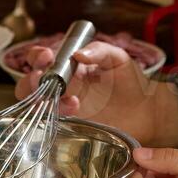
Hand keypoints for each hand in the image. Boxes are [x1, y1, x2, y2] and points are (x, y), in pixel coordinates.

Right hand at [15, 42, 177, 147]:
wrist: (147, 113)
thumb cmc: (133, 82)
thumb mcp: (119, 58)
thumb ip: (100, 50)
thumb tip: (78, 54)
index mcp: (69, 66)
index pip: (42, 58)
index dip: (37, 56)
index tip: (47, 56)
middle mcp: (62, 87)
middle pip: (29, 84)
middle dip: (31, 80)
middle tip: (47, 79)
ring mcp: (64, 108)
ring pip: (36, 105)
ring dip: (43, 100)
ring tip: (71, 99)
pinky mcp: (70, 127)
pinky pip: (50, 124)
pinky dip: (55, 117)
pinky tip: (76, 110)